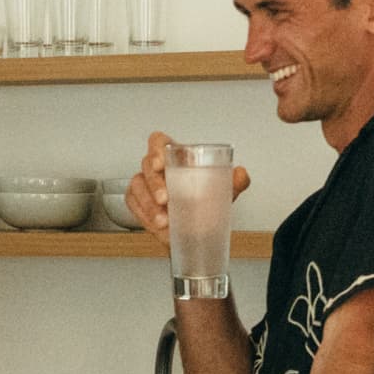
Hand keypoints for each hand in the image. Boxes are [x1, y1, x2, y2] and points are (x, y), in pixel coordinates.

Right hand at [126, 131, 254, 244]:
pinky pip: (133, 204)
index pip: (159, 142)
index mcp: (176, 157)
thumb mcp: (224, 191)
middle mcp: (158, 169)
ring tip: (163, 221)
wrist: (198, 231)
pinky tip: (156, 224)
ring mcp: (145, 185)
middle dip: (154, 184)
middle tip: (165, 199)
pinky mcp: (138, 202)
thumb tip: (240, 174)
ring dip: (148, 205)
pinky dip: (143, 215)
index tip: (161, 163)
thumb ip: (236, 181)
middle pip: (146, 165)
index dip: (156, 149)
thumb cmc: (206, 203)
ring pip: (137, 187)